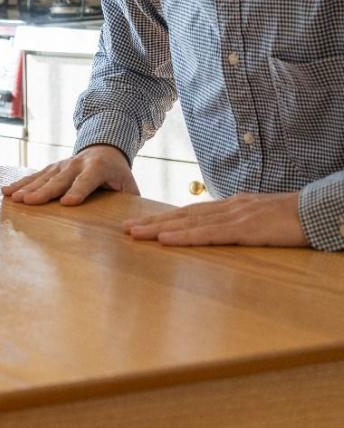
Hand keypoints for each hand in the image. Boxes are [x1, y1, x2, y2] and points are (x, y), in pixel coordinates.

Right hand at [1, 145, 137, 204]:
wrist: (105, 147)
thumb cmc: (118, 174)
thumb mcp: (129, 185)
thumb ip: (129, 202)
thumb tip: (131, 225)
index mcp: (97, 168)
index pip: (86, 181)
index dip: (78, 191)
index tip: (67, 203)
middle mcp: (76, 164)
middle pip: (58, 180)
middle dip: (43, 191)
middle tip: (29, 202)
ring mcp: (61, 165)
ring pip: (42, 177)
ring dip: (26, 188)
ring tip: (13, 198)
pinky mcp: (51, 168)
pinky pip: (34, 176)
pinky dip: (19, 183)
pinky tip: (6, 191)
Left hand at [123, 192, 307, 246]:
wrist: (322, 211)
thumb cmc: (296, 218)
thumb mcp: (262, 220)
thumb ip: (240, 224)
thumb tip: (223, 232)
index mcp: (232, 207)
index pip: (192, 212)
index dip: (165, 217)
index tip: (142, 223)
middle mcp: (229, 208)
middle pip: (183, 215)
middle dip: (153, 222)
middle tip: (124, 229)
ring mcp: (236, 216)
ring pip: (189, 222)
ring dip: (159, 228)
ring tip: (135, 234)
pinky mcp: (246, 229)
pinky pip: (209, 234)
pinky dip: (184, 236)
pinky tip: (165, 240)